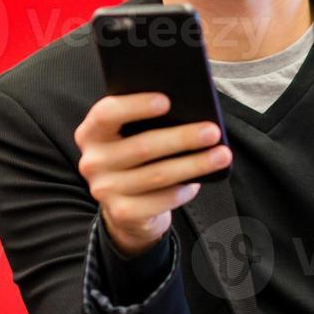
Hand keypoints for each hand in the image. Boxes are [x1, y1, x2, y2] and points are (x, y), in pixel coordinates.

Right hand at [74, 93, 231, 256]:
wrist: (126, 206)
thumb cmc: (137, 157)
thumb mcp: (132, 135)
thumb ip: (147, 120)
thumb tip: (189, 108)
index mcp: (91, 133)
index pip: (106, 113)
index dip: (136, 106)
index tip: (167, 101)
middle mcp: (92, 161)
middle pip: (142, 146)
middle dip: (182, 138)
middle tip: (213, 131)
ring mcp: (104, 190)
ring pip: (157, 174)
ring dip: (194, 164)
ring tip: (221, 155)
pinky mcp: (121, 212)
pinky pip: (161, 200)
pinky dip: (183, 190)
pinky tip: (198, 182)